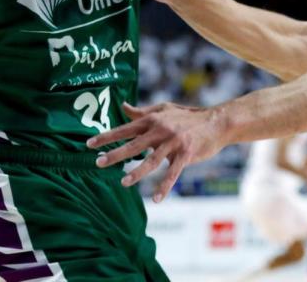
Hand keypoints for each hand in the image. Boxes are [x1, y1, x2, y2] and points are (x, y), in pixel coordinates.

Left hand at [87, 102, 227, 201]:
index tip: (89, 144)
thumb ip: (142, 112)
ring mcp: (173, 142)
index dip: (107, 136)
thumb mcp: (164, 110)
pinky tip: (156, 199)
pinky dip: (165, 186)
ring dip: (137, 172)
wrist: (216, 122)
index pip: (125, 129)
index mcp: (153, 120)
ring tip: (123, 183)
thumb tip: (122, 106)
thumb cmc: (188, 117)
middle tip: (98, 163)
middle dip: (114, 154)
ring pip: (151, 160)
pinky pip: (173, 173)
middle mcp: (160, 130)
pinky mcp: (186, 154)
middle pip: (133, 144)